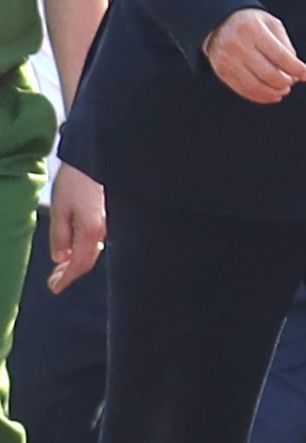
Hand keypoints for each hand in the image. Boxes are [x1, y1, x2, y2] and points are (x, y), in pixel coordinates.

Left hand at [45, 162, 102, 288]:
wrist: (102, 155)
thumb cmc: (79, 178)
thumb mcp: (60, 207)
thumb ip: (60, 235)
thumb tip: (60, 257)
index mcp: (92, 230)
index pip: (80, 264)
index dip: (66, 278)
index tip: (54, 288)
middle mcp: (106, 229)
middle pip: (89, 260)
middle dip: (70, 273)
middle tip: (54, 279)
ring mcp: (112, 222)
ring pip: (95, 250)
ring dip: (78, 260)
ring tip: (62, 265)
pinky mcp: (114, 215)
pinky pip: (100, 239)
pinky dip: (87, 248)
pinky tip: (78, 245)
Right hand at [207, 8, 305, 104]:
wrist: (218, 23)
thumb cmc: (252, 23)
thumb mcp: (271, 24)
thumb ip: (285, 45)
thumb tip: (296, 71)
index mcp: (253, 30)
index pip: (280, 55)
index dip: (296, 68)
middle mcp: (238, 45)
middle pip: (268, 73)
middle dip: (285, 82)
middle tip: (292, 82)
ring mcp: (227, 60)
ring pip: (255, 86)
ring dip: (273, 92)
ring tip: (284, 90)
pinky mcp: (221, 71)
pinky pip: (243, 90)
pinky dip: (260, 96)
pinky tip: (271, 95)